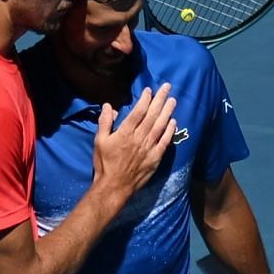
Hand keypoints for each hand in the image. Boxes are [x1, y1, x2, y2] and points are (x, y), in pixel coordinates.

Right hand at [91, 83, 176, 202]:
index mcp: (125, 133)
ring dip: (167, 112)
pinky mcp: (155, 158)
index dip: (145, 99)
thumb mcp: (99, 141)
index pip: (138, 111)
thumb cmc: (104, 163)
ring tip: (173, 100)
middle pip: (152, 115)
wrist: (114, 186)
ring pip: (160, 126)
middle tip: (167, 87)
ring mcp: (149, 148)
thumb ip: (104, 122)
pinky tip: (174, 122)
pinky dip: (170, 131)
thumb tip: (107, 105)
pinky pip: (164, 142)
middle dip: (160, 99)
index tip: (150, 90)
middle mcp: (139, 138)